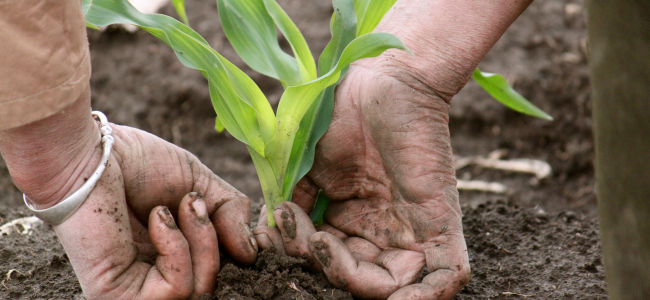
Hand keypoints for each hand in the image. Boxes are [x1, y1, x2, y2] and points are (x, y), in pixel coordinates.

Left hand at [2, 111, 256, 298]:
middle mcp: (157, 277)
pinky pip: (176, 290)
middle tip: (199, 203)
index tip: (241, 222)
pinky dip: (177, 249)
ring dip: (201, 240)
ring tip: (179, 206)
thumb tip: (252, 253)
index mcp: (176, 255)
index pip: (221, 272)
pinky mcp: (119, 295)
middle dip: (218, 240)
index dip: (241, 253)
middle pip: (217, 284)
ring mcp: (138, 290)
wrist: (93, 154)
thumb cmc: (139, 164)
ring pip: (201, 291)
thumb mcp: (201, 186)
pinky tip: (157, 218)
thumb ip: (231, 216)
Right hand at [253, 55, 470, 298]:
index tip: (281, 220)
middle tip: (308, 236)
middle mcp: (382, 232)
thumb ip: (293, 209)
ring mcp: (412, 231)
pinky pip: (445, 277)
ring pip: (393, 287)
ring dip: (358, 283)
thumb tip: (268, 241)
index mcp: (351, 222)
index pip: (330, 261)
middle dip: (327, 267)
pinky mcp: (440, 224)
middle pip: (358, 279)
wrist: (383, 80)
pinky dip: (426, 298)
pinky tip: (401, 299)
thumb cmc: (342, 116)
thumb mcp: (306, 169)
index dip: (303, 254)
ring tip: (325, 246)